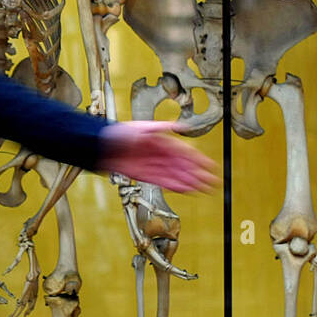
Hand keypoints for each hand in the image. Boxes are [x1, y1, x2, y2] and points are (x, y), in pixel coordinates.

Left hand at [99, 121, 216, 192]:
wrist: (101, 147)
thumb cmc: (118, 133)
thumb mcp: (142, 126)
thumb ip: (162, 127)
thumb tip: (181, 126)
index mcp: (162, 142)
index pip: (185, 153)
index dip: (199, 160)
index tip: (211, 166)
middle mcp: (160, 155)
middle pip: (184, 166)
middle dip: (200, 174)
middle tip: (214, 181)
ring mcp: (154, 166)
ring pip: (177, 176)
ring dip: (192, 182)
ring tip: (205, 189)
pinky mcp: (146, 177)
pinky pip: (165, 182)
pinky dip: (177, 186)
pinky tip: (188, 190)